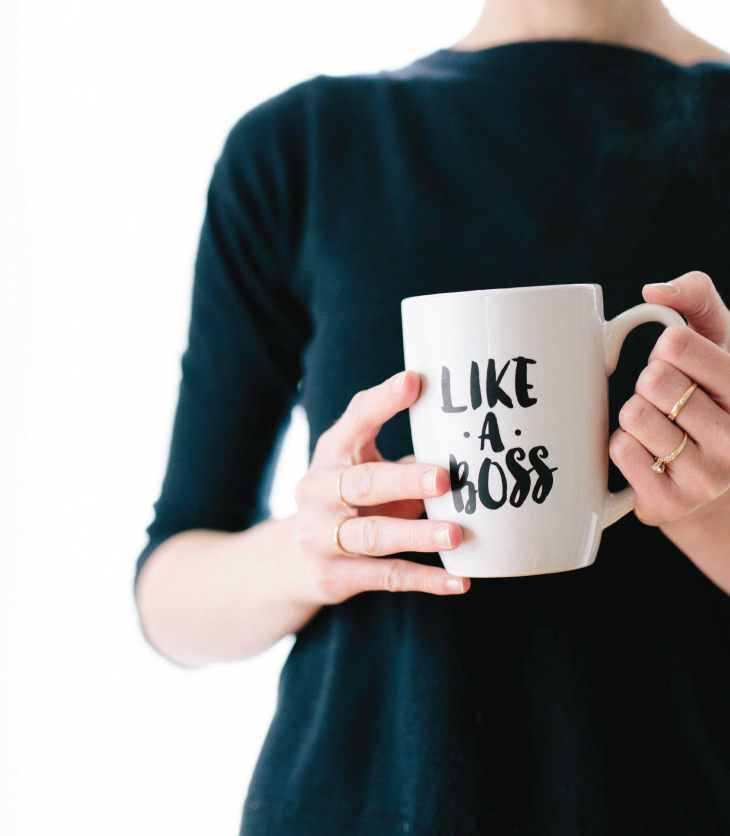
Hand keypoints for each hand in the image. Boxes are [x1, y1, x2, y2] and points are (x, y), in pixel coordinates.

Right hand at [289, 370, 468, 604]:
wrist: (295, 560)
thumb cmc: (350, 502)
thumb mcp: (366, 469)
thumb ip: (405, 457)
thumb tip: (470, 442)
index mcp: (332, 453)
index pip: (356, 420)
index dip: (384, 401)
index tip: (415, 381)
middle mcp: (317, 491)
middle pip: (362, 483)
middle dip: (404, 481)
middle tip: (443, 479)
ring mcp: (319, 536)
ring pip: (373, 536)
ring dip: (417, 535)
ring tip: (456, 534)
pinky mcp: (332, 576)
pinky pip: (385, 577)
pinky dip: (424, 580)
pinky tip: (459, 581)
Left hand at [609, 271, 729, 525]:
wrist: (713, 480)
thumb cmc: (708, 395)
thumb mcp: (718, 340)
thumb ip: (696, 298)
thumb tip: (653, 290)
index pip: (677, 344)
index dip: (665, 349)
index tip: (679, 363)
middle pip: (652, 380)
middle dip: (648, 383)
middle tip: (667, 400)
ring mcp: (708, 476)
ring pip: (633, 416)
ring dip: (633, 416)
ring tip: (659, 427)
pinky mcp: (672, 504)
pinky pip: (621, 451)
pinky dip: (622, 445)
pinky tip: (648, 453)